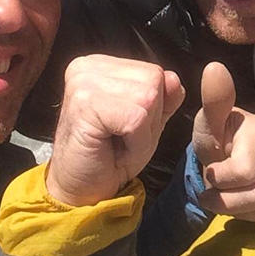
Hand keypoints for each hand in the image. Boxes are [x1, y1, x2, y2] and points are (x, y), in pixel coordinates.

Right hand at [46, 54, 184, 206]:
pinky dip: (134, 142)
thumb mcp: (147, 122)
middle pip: (154, 81)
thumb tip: (175, 79)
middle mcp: (89, 66)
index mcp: (102, 65)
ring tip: (116, 141)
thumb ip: (164, 98)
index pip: (156, 72)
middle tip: (121, 137)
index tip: (126, 127)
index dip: (153, 107)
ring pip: (148, 98)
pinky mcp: (84, 103)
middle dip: (149, 117)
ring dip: (141, 132)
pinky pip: (136, 118)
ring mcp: (83, 81)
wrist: (79, 191)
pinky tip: (110, 147)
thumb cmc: (111, 157)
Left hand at [191, 62, 254, 225]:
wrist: (232, 154)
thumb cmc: (219, 139)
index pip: (243, 174)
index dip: (218, 181)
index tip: (209, 172)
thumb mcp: (208, 125)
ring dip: (238, 209)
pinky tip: (245, 199)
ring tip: (230, 192)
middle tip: (215, 190)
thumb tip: (214, 67)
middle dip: (226, 200)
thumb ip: (213, 101)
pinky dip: (253, 216)